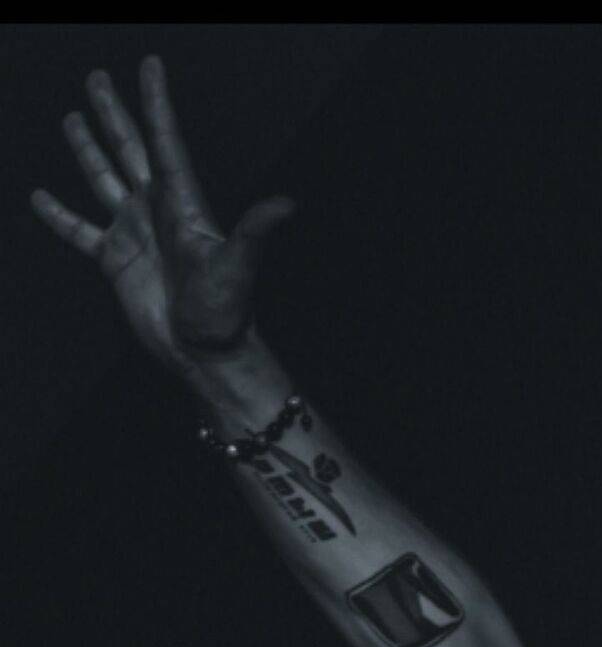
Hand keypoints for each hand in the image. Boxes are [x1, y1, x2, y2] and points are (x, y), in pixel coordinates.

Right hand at [30, 56, 294, 376]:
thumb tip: (288, 203)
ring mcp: (134, 233)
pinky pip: (80, 230)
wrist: (203, 352)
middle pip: (130, 149)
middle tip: (98, 78)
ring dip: (88, 149)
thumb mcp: (238, 267)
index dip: (157, 104)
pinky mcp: (114, 260)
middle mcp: (157, 211)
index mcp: (182, 204)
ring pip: (103, 179)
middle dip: (114, 113)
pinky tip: (41, 197)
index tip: (151, 66)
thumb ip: (255, 232)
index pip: (165, 142)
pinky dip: (60, 216)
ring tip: (72, 117)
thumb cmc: (224, 312)